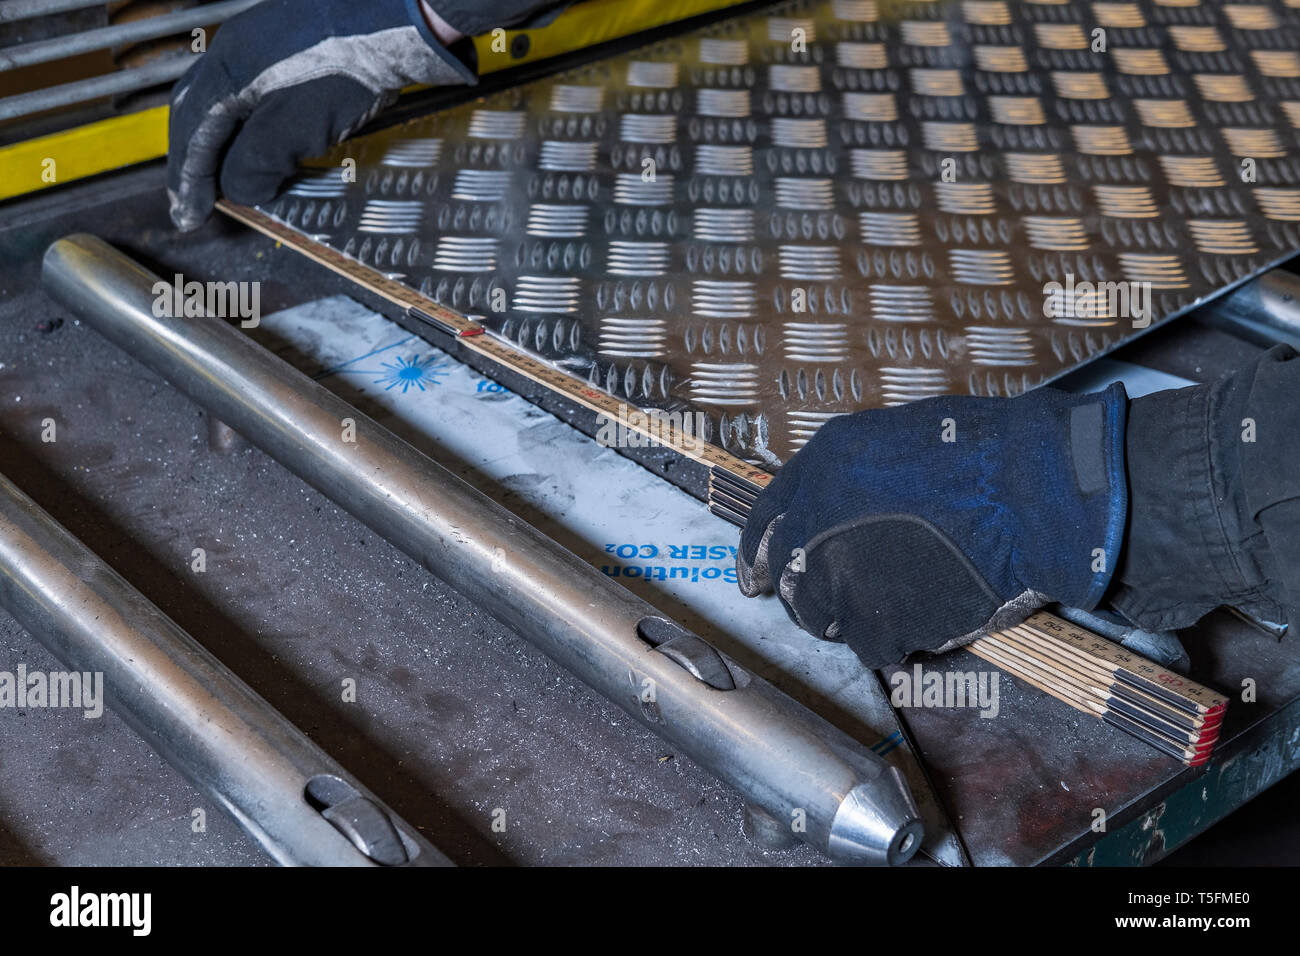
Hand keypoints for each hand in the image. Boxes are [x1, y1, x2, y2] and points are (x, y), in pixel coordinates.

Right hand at [166, 0, 473, 230]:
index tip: (190, 215)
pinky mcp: (296, 49)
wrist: (395, 26)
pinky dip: (247, 125)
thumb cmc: (345, 72)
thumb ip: (255, 162)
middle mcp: (238, 51)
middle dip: (193, 158)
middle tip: (193, 198)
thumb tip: (237, 188)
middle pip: (199, 111)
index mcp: (227, 70)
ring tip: (221, 176)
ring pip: (226, 100)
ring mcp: (266, 47)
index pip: (192, 132)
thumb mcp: (292, 128)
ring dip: (218, 142)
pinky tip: (260, 141)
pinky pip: (254, 92)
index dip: (188, 178)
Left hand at [736, 384, 1128, 668]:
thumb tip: (828, 510)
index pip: (765, 528)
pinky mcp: (877, 624)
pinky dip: (897, 639)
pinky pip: (873, 646)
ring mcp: (842, 581)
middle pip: (792, 583)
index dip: (759, 555)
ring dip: (856, 618)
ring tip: (902, 599)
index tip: (756, 577)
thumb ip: (841, 480)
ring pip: (828, 619)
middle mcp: (815, 529)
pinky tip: (925, 614)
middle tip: (847, 597)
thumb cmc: (975, 456)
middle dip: (813, 594)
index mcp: (815, 476)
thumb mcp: (884, 441)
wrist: (1023, 494)